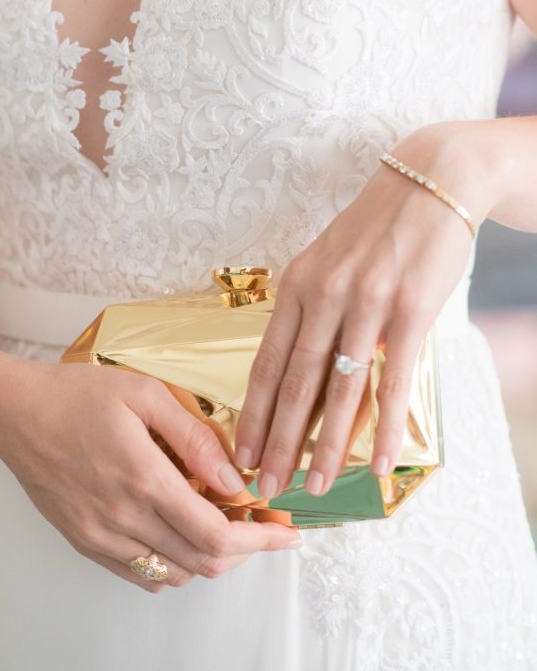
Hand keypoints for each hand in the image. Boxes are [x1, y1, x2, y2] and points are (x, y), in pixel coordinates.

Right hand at [0, 353, 303, 592]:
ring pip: (175, 572)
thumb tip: (232, 474)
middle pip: (203, 562)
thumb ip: (192, 434)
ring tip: (222, 522)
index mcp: (142, 478)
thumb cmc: (74, 394)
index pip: (217, 533)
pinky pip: (141, 573)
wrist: (12, 411)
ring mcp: (100, 536)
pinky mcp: (84, 542)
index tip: (287, 533)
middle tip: (263, 526)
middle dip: (245, 550)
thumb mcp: (143, 393)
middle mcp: (122, 517)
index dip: (260, 538)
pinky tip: (180, 531)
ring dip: (209, 556)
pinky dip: (173, 562)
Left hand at [234, 123, 492, 500]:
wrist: (430, 182)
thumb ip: (308, 306)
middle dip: (278, 443)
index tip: (240, 454)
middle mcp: (324, 294)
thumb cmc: (376, 228)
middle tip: (265, 488)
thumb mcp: (325, 258)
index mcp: (297, 284)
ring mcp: (367, 303)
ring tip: (312, 486)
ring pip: (339, 390)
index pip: (266, 362)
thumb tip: (292, 362)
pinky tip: (375, 461)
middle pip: (294, 384)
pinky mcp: (410, 311)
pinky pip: (392, 380)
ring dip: (324, 445)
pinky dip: (382, 426)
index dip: (252, 413)